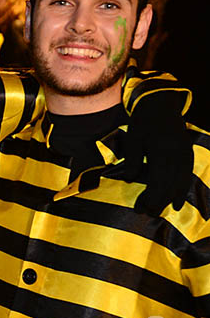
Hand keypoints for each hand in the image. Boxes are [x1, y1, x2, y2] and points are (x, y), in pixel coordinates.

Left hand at [122, 89, 191, 214]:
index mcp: (162, 151)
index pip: (158, 182)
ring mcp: (185, 153)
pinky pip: (187, 174)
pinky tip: (178, 199)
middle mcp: (177, 154)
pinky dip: (183, 188)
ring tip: (163, 210)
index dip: (150, 198)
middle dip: (159, 201)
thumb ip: (131, 158)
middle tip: (147, 214)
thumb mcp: (132, 138)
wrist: (161, 103)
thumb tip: (129, 179)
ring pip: (181, 181)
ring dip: (172, 197)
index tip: (140, 209)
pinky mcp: (187, 152)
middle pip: (170, 184)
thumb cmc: (143, 121)